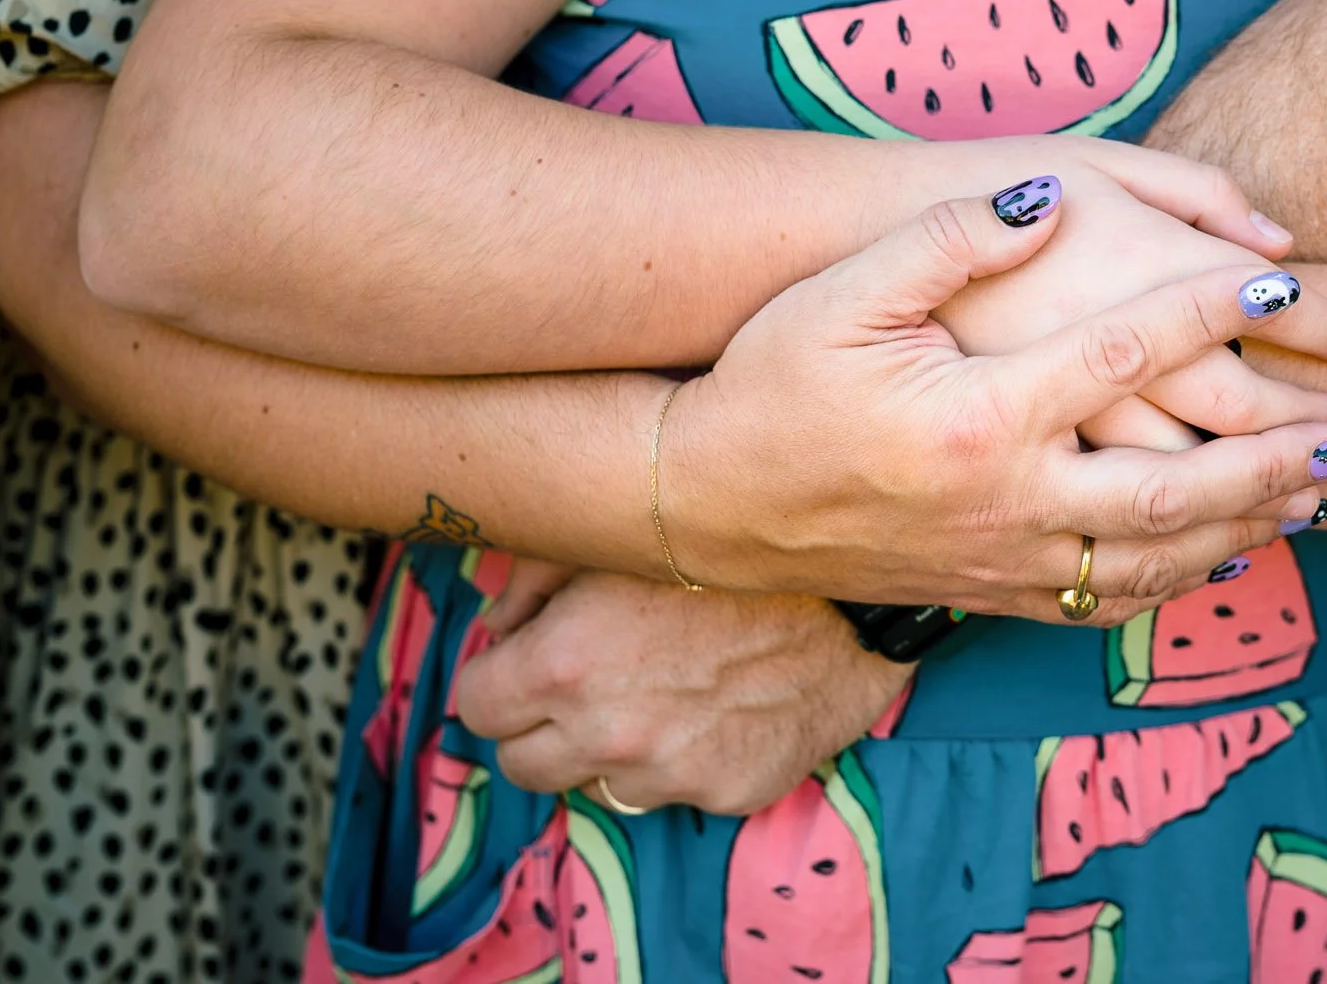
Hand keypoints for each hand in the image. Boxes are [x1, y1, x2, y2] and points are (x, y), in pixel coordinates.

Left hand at [459, 571, 909, 814]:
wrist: (853, 584)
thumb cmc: (730, 544)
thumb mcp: (611, 534)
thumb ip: (528, 578)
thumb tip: (495, 620)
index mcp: (561, 664)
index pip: (473, 706)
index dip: (498, 675)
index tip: (526, 660)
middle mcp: (607, 734)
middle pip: (520, 765)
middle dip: (537, 725)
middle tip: (580, 683)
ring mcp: (670, 773)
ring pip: (595, 787)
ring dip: (607, 750)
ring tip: (656, 691)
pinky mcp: (728, 792)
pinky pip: (675, 792)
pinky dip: (682, 759)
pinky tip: (716, 705)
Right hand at [662, 180, 1326, 623]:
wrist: (699, 505)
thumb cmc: (765, 385)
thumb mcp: (839, 297)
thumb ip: (946, 240)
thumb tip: (1044, 198)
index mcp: (977, 414)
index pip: (1129, 353)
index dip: (1214, 314)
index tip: (1285, 290)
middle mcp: (1004, 499)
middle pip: (1177, 483)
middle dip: (1273, 455)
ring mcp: (1000, 559)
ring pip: (1155, 555)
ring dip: (1248, 523)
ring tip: (1317, 492)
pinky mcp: (986, 594)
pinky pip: (1107, 601)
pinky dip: (1181, 577)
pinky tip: (1224, 554)